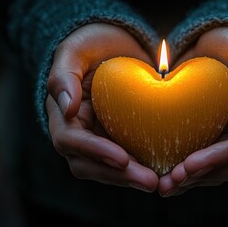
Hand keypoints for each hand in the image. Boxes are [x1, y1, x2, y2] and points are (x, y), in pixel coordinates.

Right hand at [45, 23, 158, 191]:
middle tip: (150, 182)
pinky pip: (127, 162)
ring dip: (132, 179)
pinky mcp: (119, 141)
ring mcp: (98, 140)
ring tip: (161, 182)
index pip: (71, 141)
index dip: (95, 151)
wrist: (116, 46)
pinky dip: (142, 168)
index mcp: (62, 115)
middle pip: (89, 165)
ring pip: (108, 170)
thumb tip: (66, 107)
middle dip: (118, 176)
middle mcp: (77, 134)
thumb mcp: (75, 50)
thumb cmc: (93, 44)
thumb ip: (64, 75)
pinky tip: (165, 171)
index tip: (122, 157)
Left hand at [158, 27, 227, 196]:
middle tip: (170, 181)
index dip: (221, 158)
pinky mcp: (211, 143)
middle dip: (202, 177)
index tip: (190, 163)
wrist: (211, 47)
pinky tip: (163, 179)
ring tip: (162, 186)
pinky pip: (202, 167)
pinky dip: (184, 176)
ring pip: (216, 174)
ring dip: (190, 183)